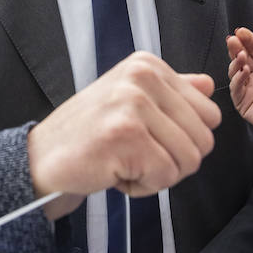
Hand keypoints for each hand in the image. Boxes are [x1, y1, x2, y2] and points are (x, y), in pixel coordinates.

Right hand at [29, 52, 220, 218]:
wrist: (42, 160)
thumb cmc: (89, 135)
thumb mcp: (131, 102)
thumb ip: (172, 93)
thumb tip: (209, 85)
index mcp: (148, 65)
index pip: (209, 114)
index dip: (183, 140)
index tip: (147, 139)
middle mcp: (142, 76)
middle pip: (204, 139)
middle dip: (174, 161)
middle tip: (136, 157)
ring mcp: (133, 104)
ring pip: (189, 160)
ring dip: (158, 175)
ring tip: (125, 163)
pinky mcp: (127, 135)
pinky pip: (166, 176)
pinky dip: (143, 187)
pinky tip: (115, 173)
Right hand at [227, 27, 252, 131]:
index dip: (247, 39)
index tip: (241, 31)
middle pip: (242, 57)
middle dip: (236, 47)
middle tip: (233, 40)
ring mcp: (249, 86)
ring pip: (235, 70)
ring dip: (235, 61)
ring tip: (241, 55)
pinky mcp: (243, 100)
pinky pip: (235, 87)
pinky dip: (237, 78)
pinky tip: (244, 71)